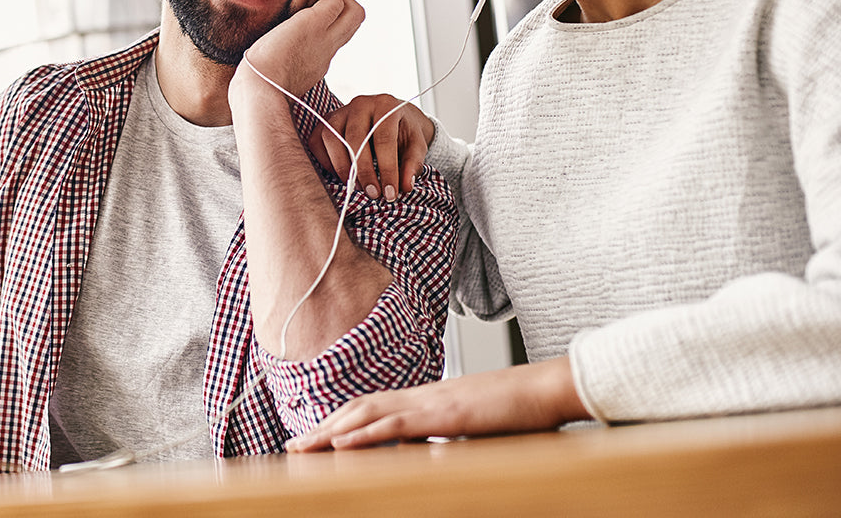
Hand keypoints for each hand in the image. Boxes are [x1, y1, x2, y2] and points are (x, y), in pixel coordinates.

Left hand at [235, 0, 362, 98]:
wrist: (258, 89)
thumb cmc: (257, 84)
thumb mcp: (271, 72)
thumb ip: (274, 63)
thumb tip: (259, 57)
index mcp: (316, 63)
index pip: (336, 36)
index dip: (334, 17)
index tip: (323, 4)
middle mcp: (327, 52)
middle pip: (355, 22)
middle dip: (346, 0)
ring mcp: (324, 39)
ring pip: (355, 13)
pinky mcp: (314, 25)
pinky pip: (335, 2)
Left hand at [286, 357, 588, 450]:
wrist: (547, 388)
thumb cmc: (519, 409)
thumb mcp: (474, 426)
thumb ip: (445, 435)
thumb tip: (426, 451)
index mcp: (426, 399)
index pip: (372, 408)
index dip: (339, 422)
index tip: (314, 438)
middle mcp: (421, 396)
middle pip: (359, 408)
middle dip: (322, 428)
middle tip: (292, 446)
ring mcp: (430, 403)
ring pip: (367, 414)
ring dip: (331, 431)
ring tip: (302, 447)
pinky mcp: (444, 415)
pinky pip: (396, 424)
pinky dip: (364, 434)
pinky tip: (342, 445)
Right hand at [307, 94, 434, 200]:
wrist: (391, 116)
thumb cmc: (404, 131)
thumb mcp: (417, 145)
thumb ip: (412, 164)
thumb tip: (404, 186)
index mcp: (386, 105)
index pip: (384, 138)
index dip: (387, 169)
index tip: (390, 193)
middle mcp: (361, 103)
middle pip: (355, 138)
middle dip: (363, 171)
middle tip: (373, 194)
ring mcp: (340, 110)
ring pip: (331, 138)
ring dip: (342, 167)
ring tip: (357, 187)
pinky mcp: (326, 121)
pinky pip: (317, 141)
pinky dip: (326, 162)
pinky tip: (341, 176)